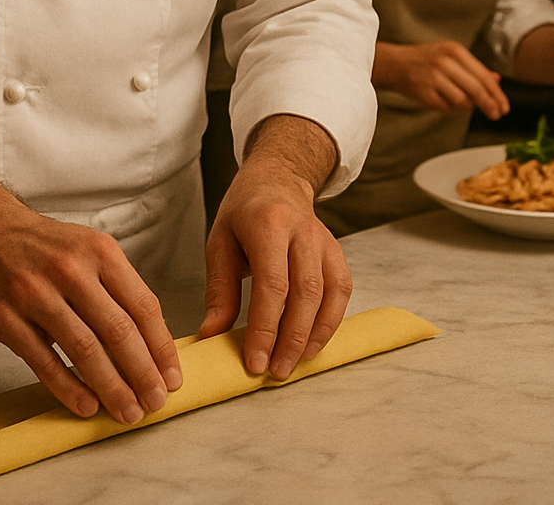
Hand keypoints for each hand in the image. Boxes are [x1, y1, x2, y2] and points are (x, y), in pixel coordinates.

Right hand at [0, 205, 183, 424]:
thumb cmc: (45, 248)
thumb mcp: (89, 250)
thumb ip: (119, 289)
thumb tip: (152, 344)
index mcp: (100, 253)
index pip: (143, 307)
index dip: (161, 348)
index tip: (172, 377)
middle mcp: (70, 270)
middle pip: (118, 331)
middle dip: (142, 374)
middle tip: (155, 403)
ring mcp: (34, 293)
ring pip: (84, 350)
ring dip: (111, 387)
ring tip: (127, 411)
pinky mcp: (4, 317)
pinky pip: (44, 360)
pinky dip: (69, 387)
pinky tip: (87, 405)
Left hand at [199, 116, 351, 379]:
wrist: (278, 181)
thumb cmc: (243, 213)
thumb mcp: (219, 244)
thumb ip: (219, 291)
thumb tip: (212, 336)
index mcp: (268, 226)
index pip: (272, 285)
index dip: (266, 328)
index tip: (255, 361)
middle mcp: (303, 233)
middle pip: (305, 293)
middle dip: (290, 339)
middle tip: (275, 372)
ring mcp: (325, 243)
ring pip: (329, 295)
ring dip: (313, 335)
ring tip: (293, 364)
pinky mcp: (337, 254)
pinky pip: (342, 292)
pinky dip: (330, 322)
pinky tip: (313, 344)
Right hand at [373, 41, 510, 119]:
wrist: (394, 64)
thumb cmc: (424, 61)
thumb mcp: (450, 57)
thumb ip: (473, 69)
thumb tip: (496, 80)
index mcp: (455, 51)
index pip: (483, 75)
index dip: (496, 93)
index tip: (504, 106)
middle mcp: (444, 62)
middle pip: (475, 88)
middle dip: (489, 104)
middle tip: (497, 114)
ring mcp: (433, 77)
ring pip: (462, 100)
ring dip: (468, 107)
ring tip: (466, 106)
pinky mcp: (423, 92)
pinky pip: (446, 107)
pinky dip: (452, 109)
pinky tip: (450, 105)